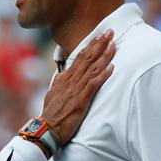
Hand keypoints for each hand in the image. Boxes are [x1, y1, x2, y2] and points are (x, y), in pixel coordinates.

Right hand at [42, 30, 114, 144]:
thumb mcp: (52, 93)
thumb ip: (58, 82)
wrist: (47, 127)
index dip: (91, 45)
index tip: (99, 36)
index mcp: (65, 77)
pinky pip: (94, 84)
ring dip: (104, 55)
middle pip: (88, 58)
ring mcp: (76, 89)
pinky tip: (112, 67)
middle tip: (110, 32)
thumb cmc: (51, 113)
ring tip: (113, 44)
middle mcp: (71, 80)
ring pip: (92, 68)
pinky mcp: (81, 99)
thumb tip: (62, 74)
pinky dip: (103, 75)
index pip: (80, 57)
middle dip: (100, 44)